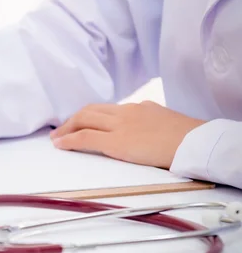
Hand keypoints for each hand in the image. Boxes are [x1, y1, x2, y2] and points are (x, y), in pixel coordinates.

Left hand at [50, 101, 205, 168]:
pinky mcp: (116, 142)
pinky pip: (85, 137)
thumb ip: (147, 120)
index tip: (79, 121)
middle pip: (90, 110)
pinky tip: (60, 145)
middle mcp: (125, 111)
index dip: (88, 114)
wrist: (194, 142)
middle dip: (72, 120)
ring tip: (57, 138)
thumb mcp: (163, 120)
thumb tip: (139, 128)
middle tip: (61, 129)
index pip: (106, 108)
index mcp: (138, 107)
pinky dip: (69, 140)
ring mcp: (119, 125)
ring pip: (84, 120)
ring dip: (67, 128)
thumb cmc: (185, 136)